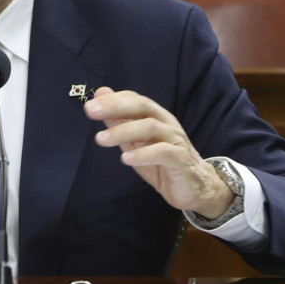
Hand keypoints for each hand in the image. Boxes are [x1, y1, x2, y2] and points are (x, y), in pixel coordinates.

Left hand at [84, 87, 232, 217]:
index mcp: (155, 116)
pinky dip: (143, 154)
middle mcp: (165, 123)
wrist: (194, 187)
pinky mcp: (181, 159)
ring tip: (101, 139)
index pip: (134, 99)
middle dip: (115, 106)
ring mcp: (174, 140)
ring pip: (150, 127)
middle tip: (90, 111)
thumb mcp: (135, 142)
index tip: (89, 104)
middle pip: (142, 107)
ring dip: (123, 131)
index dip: (113, 99)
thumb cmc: (161, 162)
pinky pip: (163, 152)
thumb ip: (119, 121)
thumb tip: (99, 96)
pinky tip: (125, 158)